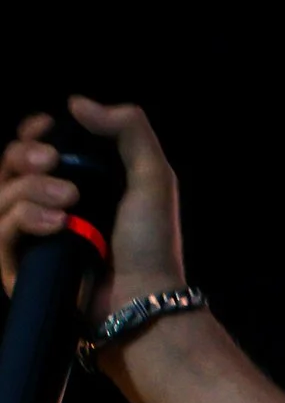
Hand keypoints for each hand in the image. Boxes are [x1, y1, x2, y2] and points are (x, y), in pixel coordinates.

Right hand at [0, 92, 184, 314]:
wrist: (147, 299)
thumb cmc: (152, 244)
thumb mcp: (152, 174)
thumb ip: (127, 127)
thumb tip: (75, 104)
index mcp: (75, 185)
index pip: (33, 149)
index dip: (32, 132)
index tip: (45, 128)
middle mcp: (48, 209)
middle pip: (9, 165)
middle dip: (25, 154)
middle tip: (54, 160)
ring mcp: (32, 241)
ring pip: (2, 195)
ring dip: (32, 187)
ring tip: (71, 200)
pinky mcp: (20, 269)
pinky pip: (3, 232)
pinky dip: (26, 220)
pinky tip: (58, 223)